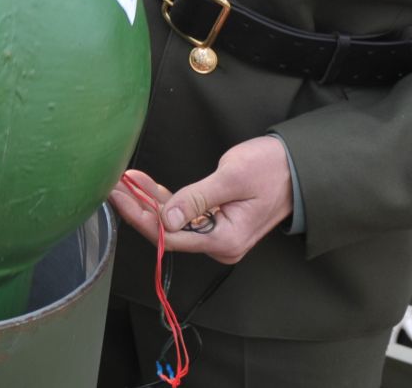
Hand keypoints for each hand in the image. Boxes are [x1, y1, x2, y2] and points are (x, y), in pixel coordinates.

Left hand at [107, 136, 294, 265]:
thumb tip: (167, 218)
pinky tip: (144, 184)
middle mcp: (219, 243)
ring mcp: (217, 232)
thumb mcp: (232, 178)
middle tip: (112, 186)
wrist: (299, 167)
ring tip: (123, 181)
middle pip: (168, 231)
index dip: (141, 217)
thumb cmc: (272, 170)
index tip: (119, 197)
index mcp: (224, 240)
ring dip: (148, 201)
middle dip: (138, 208)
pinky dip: (164, 199)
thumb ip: (197, 198)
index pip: (171, 236)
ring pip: (173, 221)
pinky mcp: (216, 220)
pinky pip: (184, 213)